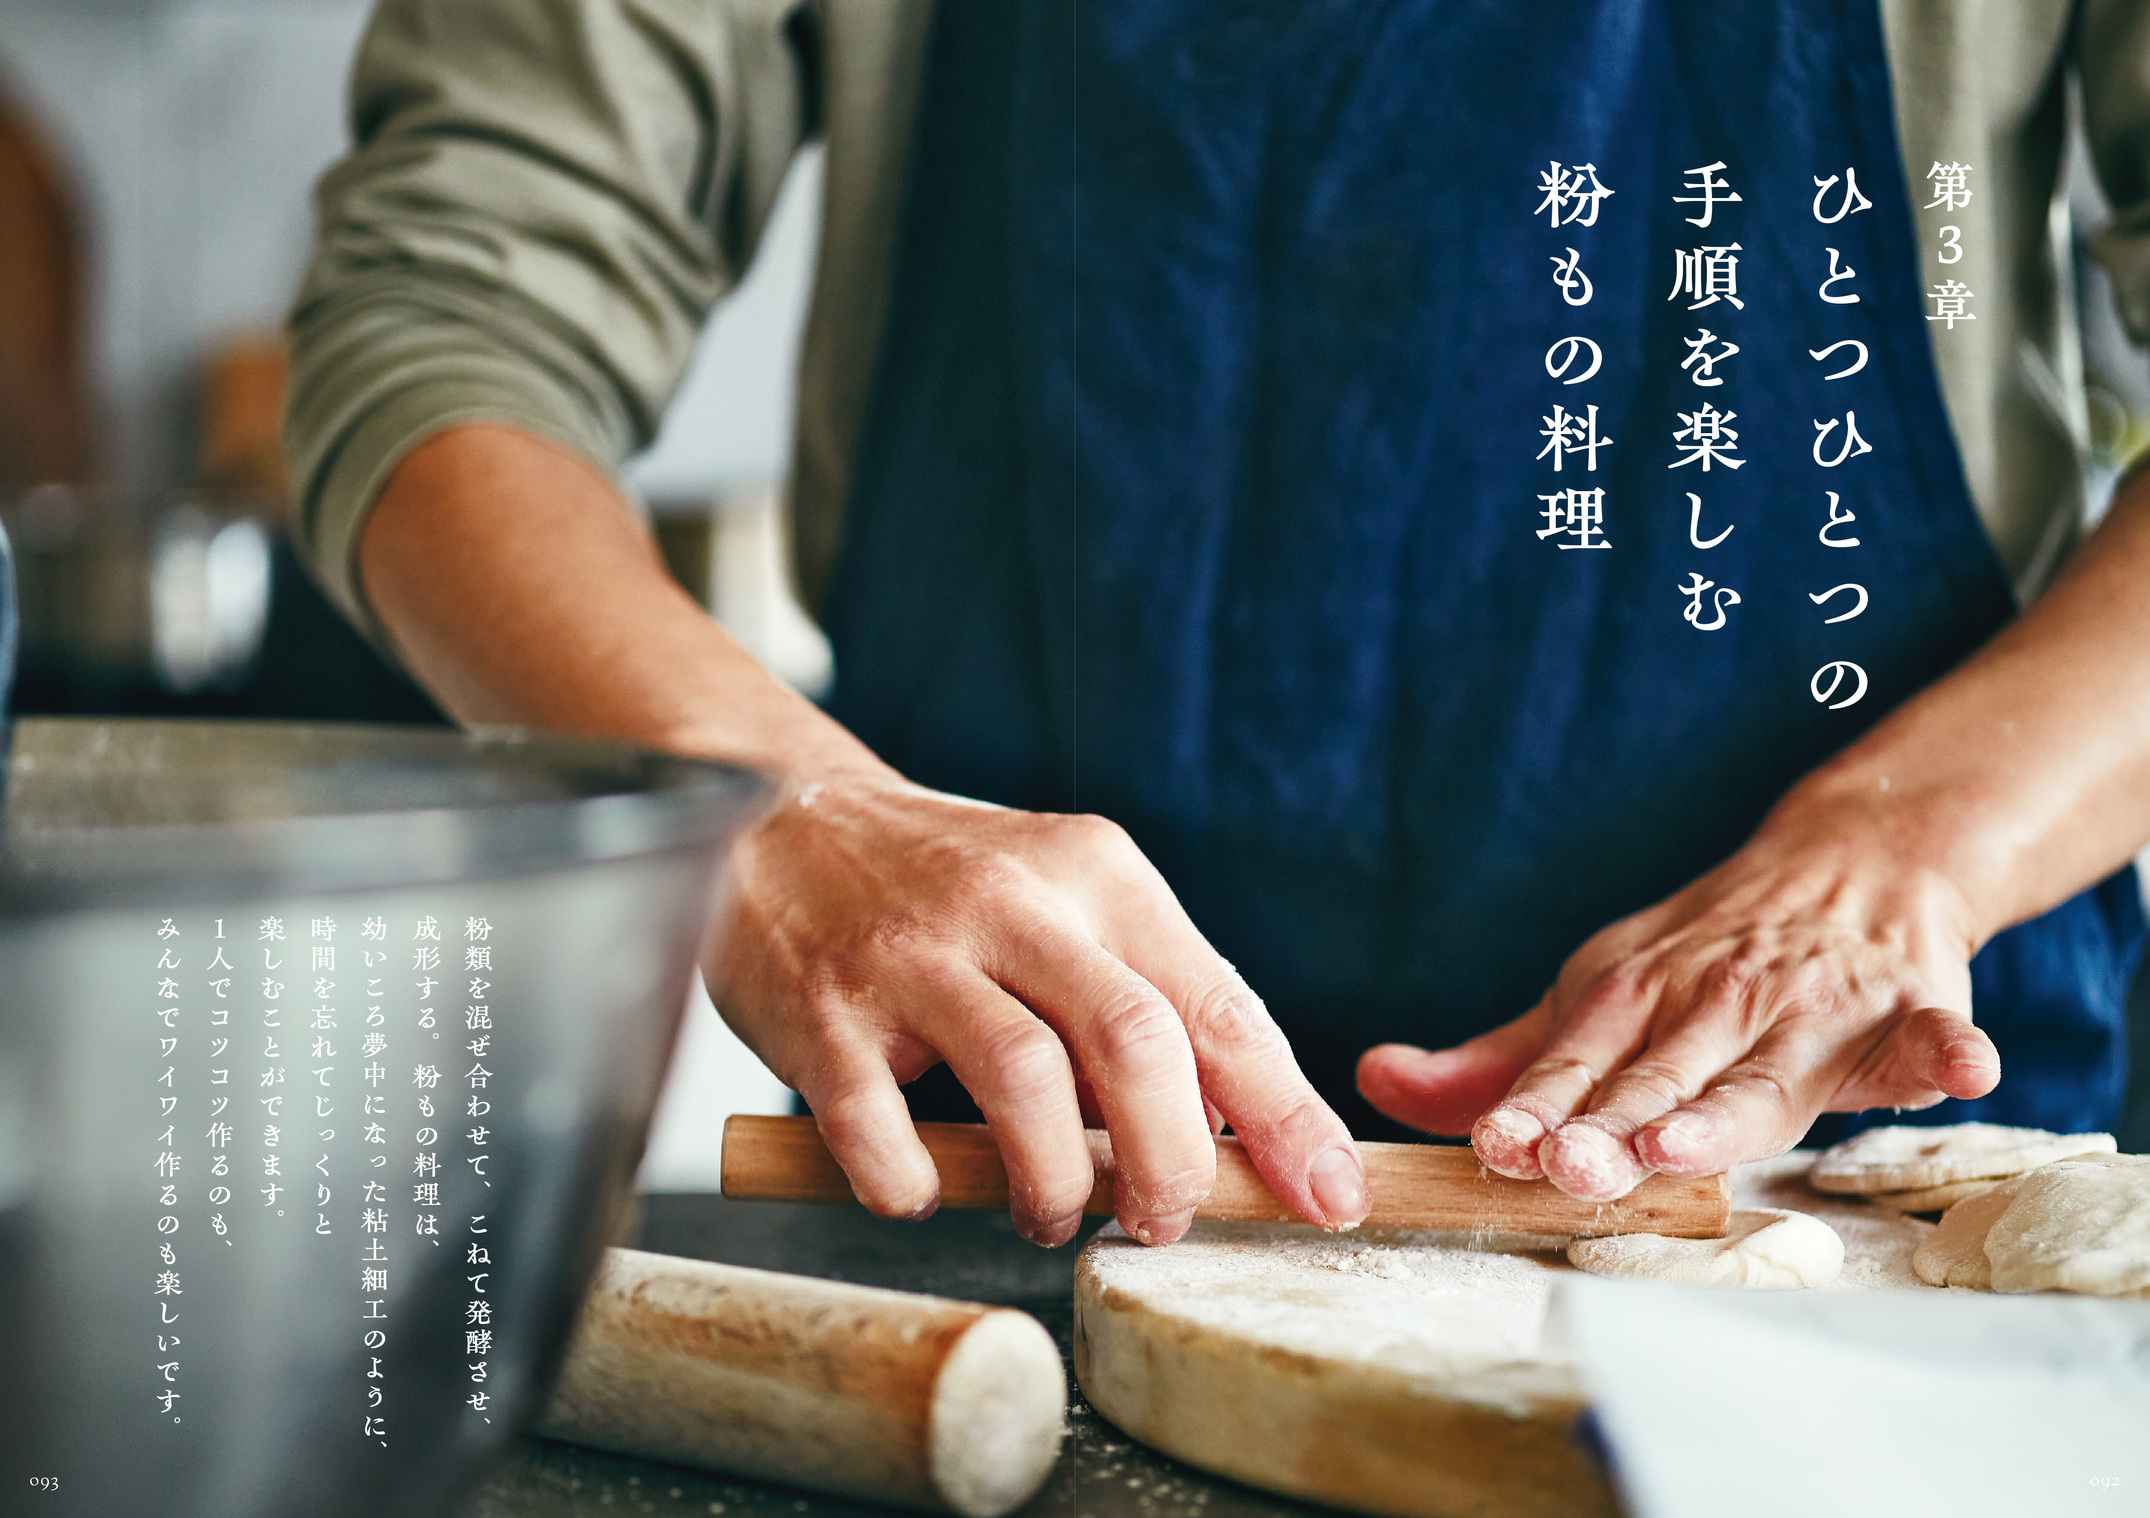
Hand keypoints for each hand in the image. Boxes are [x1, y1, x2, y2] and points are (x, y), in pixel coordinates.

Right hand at [707, 769, 1368, 1243]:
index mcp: (1097, 873)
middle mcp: (1012, 902)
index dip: (1286, 1116)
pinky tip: (923, 1185)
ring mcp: (911, 955)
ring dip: (1055, 1184)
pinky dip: (916, 1185)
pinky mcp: (821, 1014)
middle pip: (1137, 1046)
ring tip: (1048, 1212)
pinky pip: (882, 1131)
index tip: (1331, 1195)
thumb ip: (1147, 1001)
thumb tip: (1244, 1137)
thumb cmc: (946, 889)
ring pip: (1025, 1085)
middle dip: (1175, 1164)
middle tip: (1164, 1220)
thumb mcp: (1066, 903)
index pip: (1219, 1005)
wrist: (778, 819)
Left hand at [1355, 812, 1999, 1200]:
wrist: (1844, 866)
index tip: (1500, 1143)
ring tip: (1688, 1146)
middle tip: (1570, 1164)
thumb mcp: (1589, 999)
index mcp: (1633, 1001)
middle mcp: (1716, 1007)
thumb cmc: (1696, 962)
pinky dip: (1949, 1051)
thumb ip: (1495, 1059)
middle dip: (1614, 1126)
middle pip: (1658, 1081)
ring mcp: (1812, 1012)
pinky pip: (1933, 1037)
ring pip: (1766, 1076)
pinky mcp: (1906, 1014)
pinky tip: (1964, 1066)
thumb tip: (1373, 1076)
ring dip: (1727, 1110)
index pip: (1576, 1065)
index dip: (1539, 1106)